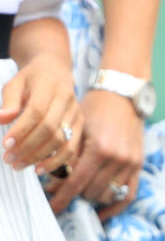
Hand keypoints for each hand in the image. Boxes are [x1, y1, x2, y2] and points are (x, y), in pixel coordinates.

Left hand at [0, 54, 81, 172]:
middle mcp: (66, 99)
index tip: (5, 144)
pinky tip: (39, 169)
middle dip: (28, 147)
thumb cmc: (32, 80)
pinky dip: (56, 161)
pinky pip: (71, 148)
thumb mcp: (15, 83)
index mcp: (49, 85)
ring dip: (39, 157)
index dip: (21, 130)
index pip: (36, 111)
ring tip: (19, 165)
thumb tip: (1, 119)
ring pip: (61, 140)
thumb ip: (9, 102)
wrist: (56, 71)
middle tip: (9, 159)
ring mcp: (75, 113)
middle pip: (49, 128)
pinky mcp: (80, 125)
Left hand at [45, 89, 143, 217]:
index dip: (62, 198)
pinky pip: (128, 195)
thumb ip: (67, 156)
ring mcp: (130, 164)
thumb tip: (53, 182)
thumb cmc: (96, 109)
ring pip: (107, 194)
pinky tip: (102, 213)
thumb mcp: (77, 128)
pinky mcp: (138, 165)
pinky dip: (115, 207)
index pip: (76, 182)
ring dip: (91, 196)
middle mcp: (117, 159)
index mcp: (99, 149)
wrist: (122, 95)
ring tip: (80, 190)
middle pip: (91, 191)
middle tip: (61, 189)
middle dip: (74, 193)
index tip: (52, 208)